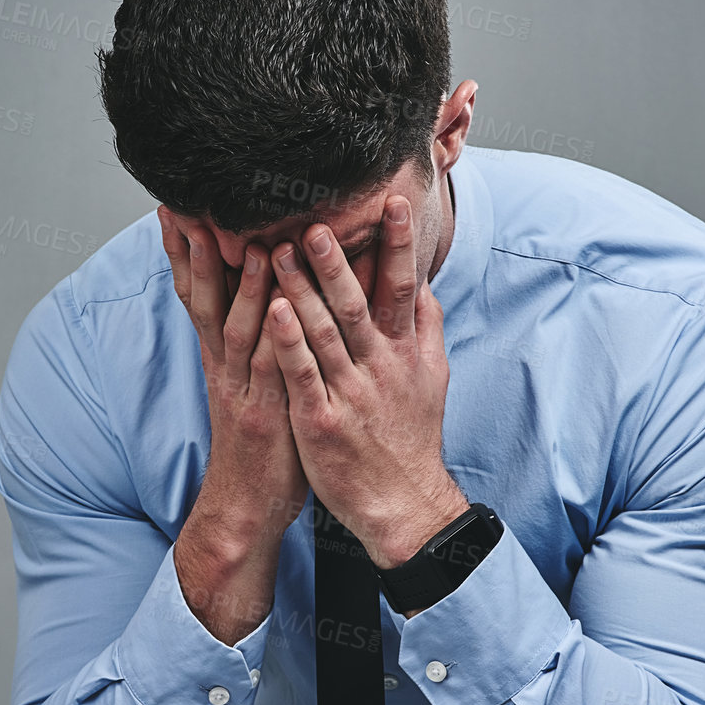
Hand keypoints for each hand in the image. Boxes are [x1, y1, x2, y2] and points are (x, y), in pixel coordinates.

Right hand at [158, 206, 309, 552]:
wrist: (245, 507)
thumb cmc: (258, 441)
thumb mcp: (248, 384)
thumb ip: (251, 341)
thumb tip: (260, 297)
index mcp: (220, 357)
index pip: (197, 294)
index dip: (185, 252)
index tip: (175, 207)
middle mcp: (224, 367)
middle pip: (205, 300)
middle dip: (199, 253)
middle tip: (192, 206)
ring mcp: (242, 390)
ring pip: (237, 330)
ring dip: (243, 287)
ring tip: (250, 244)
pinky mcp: (264, 416)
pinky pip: (270, 370)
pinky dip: (275, 337)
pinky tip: (282, 310)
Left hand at [266, 195, 467, 569]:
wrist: (403, 502)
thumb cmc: (411, 435)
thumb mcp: (432, 378)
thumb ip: (425, 328)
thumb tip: (422, 285)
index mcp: (403, 352)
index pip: (401, 287)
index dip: (398, 245)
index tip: (393, 203)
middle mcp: (379, 367)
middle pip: (356, 303)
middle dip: (337, 260)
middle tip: (317, 219)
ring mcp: (350, 393)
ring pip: (324, 332)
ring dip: (301, 289)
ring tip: (278, 249)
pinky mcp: (321, 420)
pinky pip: (302, 375)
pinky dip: (288, 342)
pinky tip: (271, 311)